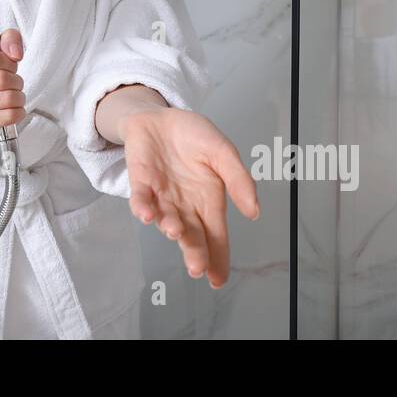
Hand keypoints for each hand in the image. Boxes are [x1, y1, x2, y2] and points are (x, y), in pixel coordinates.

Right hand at [0, 28, 26, 149]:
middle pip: (1, 79)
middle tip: (15, 85)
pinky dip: (18, 112)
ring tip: (15, 97)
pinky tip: (13, 109)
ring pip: (7, 98)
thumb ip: (9, 39)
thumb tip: (16, 53)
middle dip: (16, 82)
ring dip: (19, 97)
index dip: (9, 64)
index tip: (9, 68)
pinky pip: (8, 115)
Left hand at [121, 107, 259, 287]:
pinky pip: (141, 198)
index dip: (217, 257)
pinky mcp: (141, 182)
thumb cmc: (193, 136)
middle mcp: (185, 205)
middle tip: (197, 268)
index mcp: (209, 201)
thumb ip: (238, 179)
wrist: (161, 116)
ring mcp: (162, 196)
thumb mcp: (223, 152)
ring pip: (166, 219)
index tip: (218, 279)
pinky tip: (148, 214)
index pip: (216, 235)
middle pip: (191, 235)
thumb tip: (255, 212)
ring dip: (170, 227)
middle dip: (194, 252)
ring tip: (177, 232)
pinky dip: (143, 207)